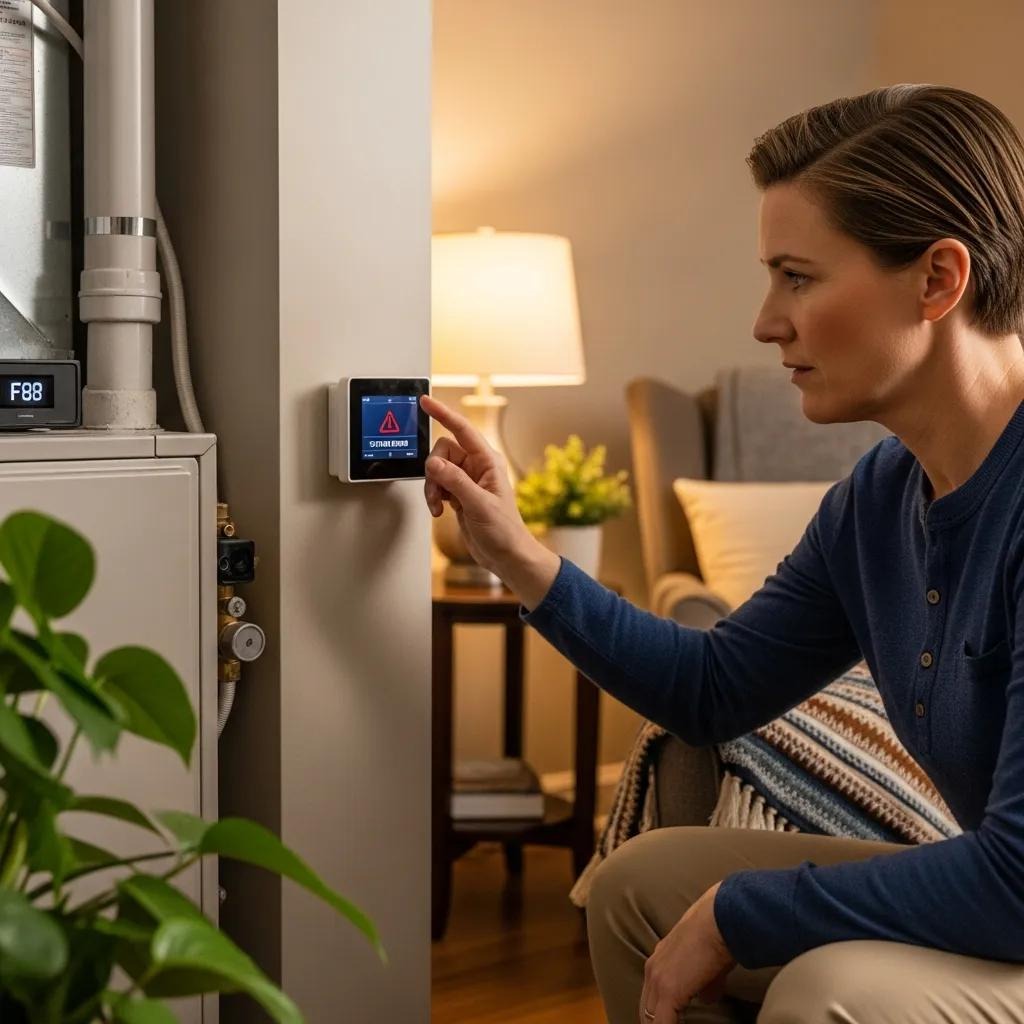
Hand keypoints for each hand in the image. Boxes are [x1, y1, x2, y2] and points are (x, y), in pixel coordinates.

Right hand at [419, 394, 535, 574]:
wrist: (506, 556)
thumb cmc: (505, 531)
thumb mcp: (480, 505)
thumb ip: (456, 482)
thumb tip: (434, 464)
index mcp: (488, 462)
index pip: (462, 430)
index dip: (443, 413)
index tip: (426, 402)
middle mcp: (476, 467)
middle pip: (442, 452)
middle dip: (433, 471)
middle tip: (438, 492)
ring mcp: (466, 480)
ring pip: (436, 469)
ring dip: (432, 487)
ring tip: (438, 505)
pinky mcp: (458, 494)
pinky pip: (437, 485)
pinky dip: (433, 496)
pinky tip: (440, 510)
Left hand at [639, 882, 735, 1022]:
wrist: (720, 921)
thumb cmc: (720, 937)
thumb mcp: (709, 965)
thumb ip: (704, 984)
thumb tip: (706, 998)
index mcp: (659, 962)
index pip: (651, 999)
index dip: (659, 1017)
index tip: (669, 1022)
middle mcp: (652, 969)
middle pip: (645, 1012)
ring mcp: (657, 980)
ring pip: (650, 1019)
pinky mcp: (668, 991)